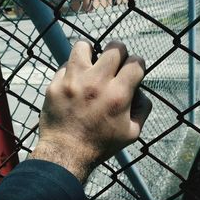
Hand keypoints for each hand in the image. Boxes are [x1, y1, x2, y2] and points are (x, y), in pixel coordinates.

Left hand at [29, 41, 151, 182]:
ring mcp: (73, 81)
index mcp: (118, 95)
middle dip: (119, 53)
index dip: (137, 64)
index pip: (136, 62)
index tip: (131, 71)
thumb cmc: (100, 145)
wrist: (66, 153)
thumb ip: (143, 108)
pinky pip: (66, 64)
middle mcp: (97, 83)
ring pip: (84, 46)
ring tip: (90, 64)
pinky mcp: (56, 84)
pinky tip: (75, 81)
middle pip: (115, 48)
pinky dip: (73, 70)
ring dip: (91, 53)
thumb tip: (139, 90)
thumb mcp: (132, 133)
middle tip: (114, 64)